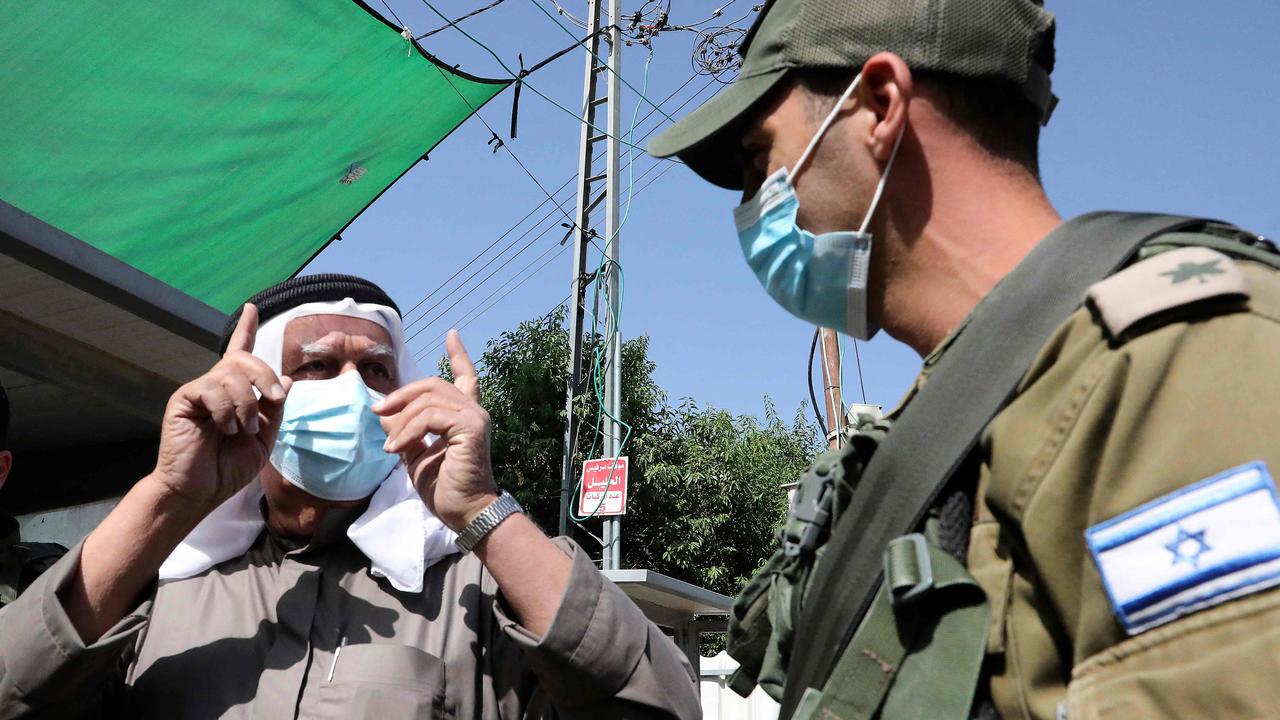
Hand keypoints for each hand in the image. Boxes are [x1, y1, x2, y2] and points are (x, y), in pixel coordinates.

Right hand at [150, 304, 291, 510]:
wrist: (200, 490)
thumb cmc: (228, 468)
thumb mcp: (263, 438)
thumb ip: (275, 409)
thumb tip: (287, 379)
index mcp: (235, 393)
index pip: (240, 353)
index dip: (246, 329)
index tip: (251, 307)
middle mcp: (216, 386)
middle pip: (245, 358)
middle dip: (265, 376)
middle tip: (274, 399)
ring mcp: (199, 391)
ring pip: (231, 374)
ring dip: (247, 403)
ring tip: (242, 429)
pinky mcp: (184, 398)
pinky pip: (211, 388)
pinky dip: (226, 410)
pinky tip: (223, 429)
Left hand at [375, 330, 497, 530]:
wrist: (466, 513)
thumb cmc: (446, 488)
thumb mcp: (416, 456)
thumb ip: (405, 432)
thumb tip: (383, 414)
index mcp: (464, 416)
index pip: (466, 376)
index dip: (458, 355)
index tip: (451, 334)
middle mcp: (474, 411)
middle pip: (433, 384)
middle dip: (402, 394)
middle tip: (377, 411)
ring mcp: (475, 417)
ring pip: (428, 400)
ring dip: (400, 421)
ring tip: (389, 446)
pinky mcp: (470, 428)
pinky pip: (430, 417)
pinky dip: (408, 431)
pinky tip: (396, 448)